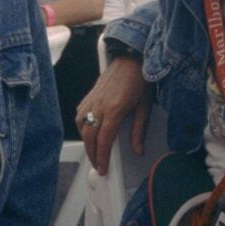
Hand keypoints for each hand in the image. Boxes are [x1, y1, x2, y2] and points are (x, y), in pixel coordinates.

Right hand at [76, 57, 150, 175]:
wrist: (132, 57)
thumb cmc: (139, 79)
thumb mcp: (144, 107)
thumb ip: (139, 131)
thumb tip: (138, 149)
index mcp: (114, 109)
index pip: (104, 139)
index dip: (102, 157)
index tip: (103, 167)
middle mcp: (100, 104)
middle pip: (89, 135)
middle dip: (92, 153)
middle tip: (98, 164)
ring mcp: (93, 98)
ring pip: (81, 124)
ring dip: (85, 140)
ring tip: (93, 149)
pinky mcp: (90, 94)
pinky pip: (80, 113)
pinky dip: (81, 125)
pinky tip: (88, 129)